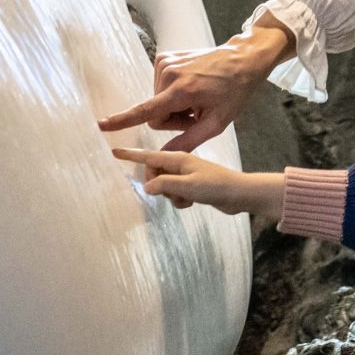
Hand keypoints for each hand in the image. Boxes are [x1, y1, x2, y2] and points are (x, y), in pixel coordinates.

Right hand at [96, 15, 294, 152]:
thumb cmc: (234, 92)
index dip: (123, 120)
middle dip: (173, 119)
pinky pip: (159, 87)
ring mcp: (165, 63)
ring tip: (197, 98)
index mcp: (182, 91)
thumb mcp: (217, 123)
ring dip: (174, 106)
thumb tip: (162, 154)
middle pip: (156, 113)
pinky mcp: (164, 58)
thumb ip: (188, 141)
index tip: (102, 124)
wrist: (242, 59)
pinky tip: (192, 87)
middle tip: (198, 112)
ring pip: (156, 101)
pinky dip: (173, 92)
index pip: (146, 111)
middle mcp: (169, 74)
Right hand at [112, 148, 283, 220]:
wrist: (240, 194)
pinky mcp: (192, 183)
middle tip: (173, 194)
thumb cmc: (216, 186)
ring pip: (164, 186)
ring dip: (171, 196)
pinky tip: (191, 203)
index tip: (114, 151)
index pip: (148, 156)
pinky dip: (179, 199)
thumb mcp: (187, 186)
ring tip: (187, 199)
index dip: (130, 155)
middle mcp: (179, 163)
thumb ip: (164, 185)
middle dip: (158, 188)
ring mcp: (186, 173)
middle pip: (154, 174)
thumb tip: (146, 187)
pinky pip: (175, 192)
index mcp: (177, 158)